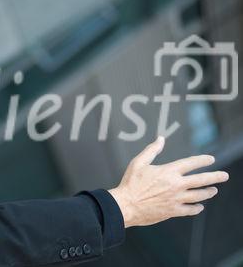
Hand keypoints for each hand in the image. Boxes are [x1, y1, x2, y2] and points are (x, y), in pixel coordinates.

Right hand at [109, 136, 228, 227]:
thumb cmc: (130, 183)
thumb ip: (151, 150)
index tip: (211, 159)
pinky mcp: (172, 211)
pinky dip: (196, 208)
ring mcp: (176, 199)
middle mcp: (175, 185)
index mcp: (168, 172)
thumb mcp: (138, 162)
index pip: (190, 163)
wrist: (126, 205)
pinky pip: (190, 210)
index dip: (202, 160)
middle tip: (224, 175)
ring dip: (208, 192)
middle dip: (215, 177)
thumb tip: (160, 139)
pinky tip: (199, 206)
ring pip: (198, 196)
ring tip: (213, 190)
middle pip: (201, 180)